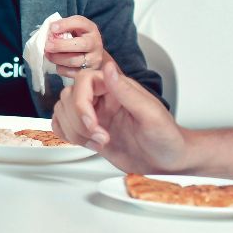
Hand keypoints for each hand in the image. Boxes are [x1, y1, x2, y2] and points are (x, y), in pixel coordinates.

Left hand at [43, 15, 107, 78]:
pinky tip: (57, 64)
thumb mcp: (74, 29)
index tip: (52, 28)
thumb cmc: (79, 39)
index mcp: (91, 28)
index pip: (80, 22)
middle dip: (61, 45)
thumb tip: (50, 30)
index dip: (65, 24)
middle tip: (47, 46)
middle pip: (81, 44)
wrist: (93, 56)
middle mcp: (95, 43)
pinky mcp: (89, 72)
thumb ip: (63, 27)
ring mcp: (94, 59)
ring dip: (58, 58)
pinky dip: (62, 69)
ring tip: (48, 55)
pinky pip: (73, 72)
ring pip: (74, 60)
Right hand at [54, 62, 189, 172]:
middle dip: (79, 121)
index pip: (84, 81)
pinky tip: (89, 144)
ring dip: (75, 131)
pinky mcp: (91, 132)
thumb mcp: (150, 114)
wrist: (169, 162)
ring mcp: (96, 115)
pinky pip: (64, 126)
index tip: (92, 123)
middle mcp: (104, 98)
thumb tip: (108, 69)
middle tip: (101, 137)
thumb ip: (126, 91)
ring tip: (99, 142)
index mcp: (117, 87)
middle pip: (69, 97)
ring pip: (63, 112)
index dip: (81, 103)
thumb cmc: (167, 138)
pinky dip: (68, 136)